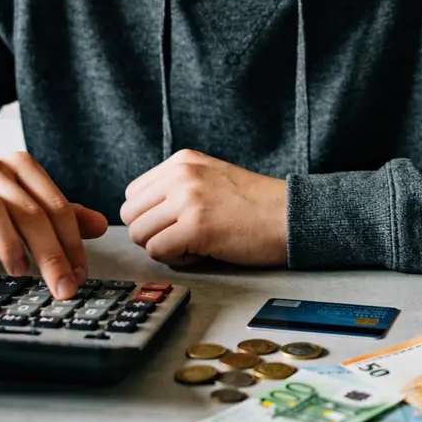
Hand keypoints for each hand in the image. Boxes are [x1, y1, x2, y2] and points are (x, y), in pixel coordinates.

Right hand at [0, 152, 108, 298]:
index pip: (54, 205)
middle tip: (60, 285)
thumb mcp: (25, 208)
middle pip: (28, 211)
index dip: (71, 242)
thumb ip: (63, 215)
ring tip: (19, 272)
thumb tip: (101, 225)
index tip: (79, 274)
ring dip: (10, 245)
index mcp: (20, 166)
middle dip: (50, 252)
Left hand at [120, 150, 287, 267]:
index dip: (150, 216)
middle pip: (131, 214)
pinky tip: (200, 253)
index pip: (134, 194)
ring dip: (163, 247)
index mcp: (182, 161)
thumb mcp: (210, 178)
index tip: (174, 223)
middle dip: (151, 233)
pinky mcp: (196, 226)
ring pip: (139, 234)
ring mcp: (188, 199)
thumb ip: (177, 188)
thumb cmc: (255, 205)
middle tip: (181, 238)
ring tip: (193, 245)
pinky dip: (175, 260)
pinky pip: (157, 251)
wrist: (290, 215)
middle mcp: (181, 175)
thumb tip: (143, 215)